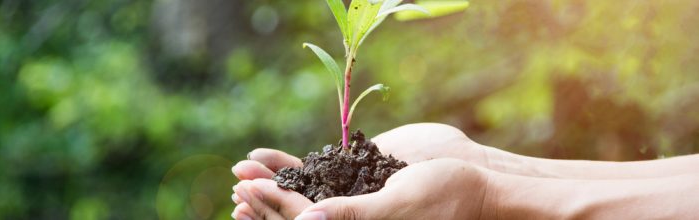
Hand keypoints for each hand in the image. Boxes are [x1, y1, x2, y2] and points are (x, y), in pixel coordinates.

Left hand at [234, 158, 487, 219]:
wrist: (475, 187)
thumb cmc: (445, 197)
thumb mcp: (397, 204)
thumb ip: (353, 215)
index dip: (273, 206)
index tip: (244, 187)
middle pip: (297, 217)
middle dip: (264, 199)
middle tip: (234, 178)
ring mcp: (354, 210)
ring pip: (305, 201)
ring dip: (274, 187)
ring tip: (244, 171)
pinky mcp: (360, 193)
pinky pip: (322, 184)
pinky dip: (297, 173)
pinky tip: (275, 163)